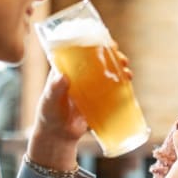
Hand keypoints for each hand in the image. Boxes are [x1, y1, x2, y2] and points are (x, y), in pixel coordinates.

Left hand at [26, 46, 133, 170]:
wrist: (58, 135)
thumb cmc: (49, 114)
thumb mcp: (49, 100)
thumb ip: (54, 89)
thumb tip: (63, 77)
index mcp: (68, 70)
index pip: (83, 51)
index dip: (96, 43)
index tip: (107, 42)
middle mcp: (82, 76)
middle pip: (100, 61)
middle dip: (114, 57)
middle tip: (122, 59)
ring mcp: (92, 88)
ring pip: (109, 74)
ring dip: (121, 70)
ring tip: (127, 72)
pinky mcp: (99, 100)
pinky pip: (113, 90)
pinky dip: (122, 86)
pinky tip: (129, 84)